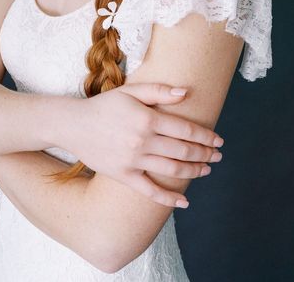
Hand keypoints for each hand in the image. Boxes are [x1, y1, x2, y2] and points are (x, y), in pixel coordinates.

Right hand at [62, 82, 223, 207]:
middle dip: (205, 154)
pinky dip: (169, 199)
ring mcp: (134, 161)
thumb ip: (159, 91)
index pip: (185, 129)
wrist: (74, 125)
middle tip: (218, 156)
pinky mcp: (124, 176)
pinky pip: (151, 191)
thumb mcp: (131, 91)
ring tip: (206, 170)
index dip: (205, 136)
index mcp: (147, 119)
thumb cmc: (105, 105)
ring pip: (172, 170)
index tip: (218, 140)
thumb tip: (186, 92)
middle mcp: (142, 141)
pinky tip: (184, 202)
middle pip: (183, 150)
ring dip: (194, 171)